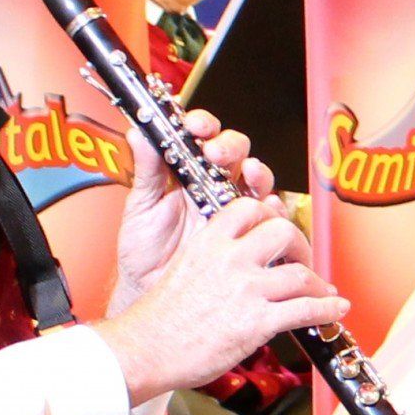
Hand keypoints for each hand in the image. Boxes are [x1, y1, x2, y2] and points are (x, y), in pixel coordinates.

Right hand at [98, 193, 344, 404]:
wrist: (143, 350)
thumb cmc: (159, 318)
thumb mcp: (183, 268)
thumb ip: (214, 257)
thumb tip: (244, 258)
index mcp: (208, 242)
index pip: (249, 208)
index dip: (271, 215)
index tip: (278, 230)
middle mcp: (229, 259)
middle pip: (283, 231)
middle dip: (300, 245)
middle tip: (302, 260)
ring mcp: (246, 289)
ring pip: (301, 273)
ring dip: (319, 283)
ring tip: (323, 291)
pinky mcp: (257, 321)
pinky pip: (306, 309)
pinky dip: (328, 309)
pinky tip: (336, 310)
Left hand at [112, 107, 279, 298]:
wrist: (152, 289)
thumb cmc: (145, 249)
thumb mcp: (142, 205)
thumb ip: (145, 169)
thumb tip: (139, 132)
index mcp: (188, 170)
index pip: (202, 136)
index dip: (203, 125)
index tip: (194, 125)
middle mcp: (215, 184)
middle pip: (236, 151)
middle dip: (230, 146)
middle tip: (215, 153)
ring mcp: (235, 207)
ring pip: (258, 178)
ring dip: (258, 171)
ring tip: (249, 173)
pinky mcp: (251, 232)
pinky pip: (272, 215)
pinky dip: (274, 208)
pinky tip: (267, 208)